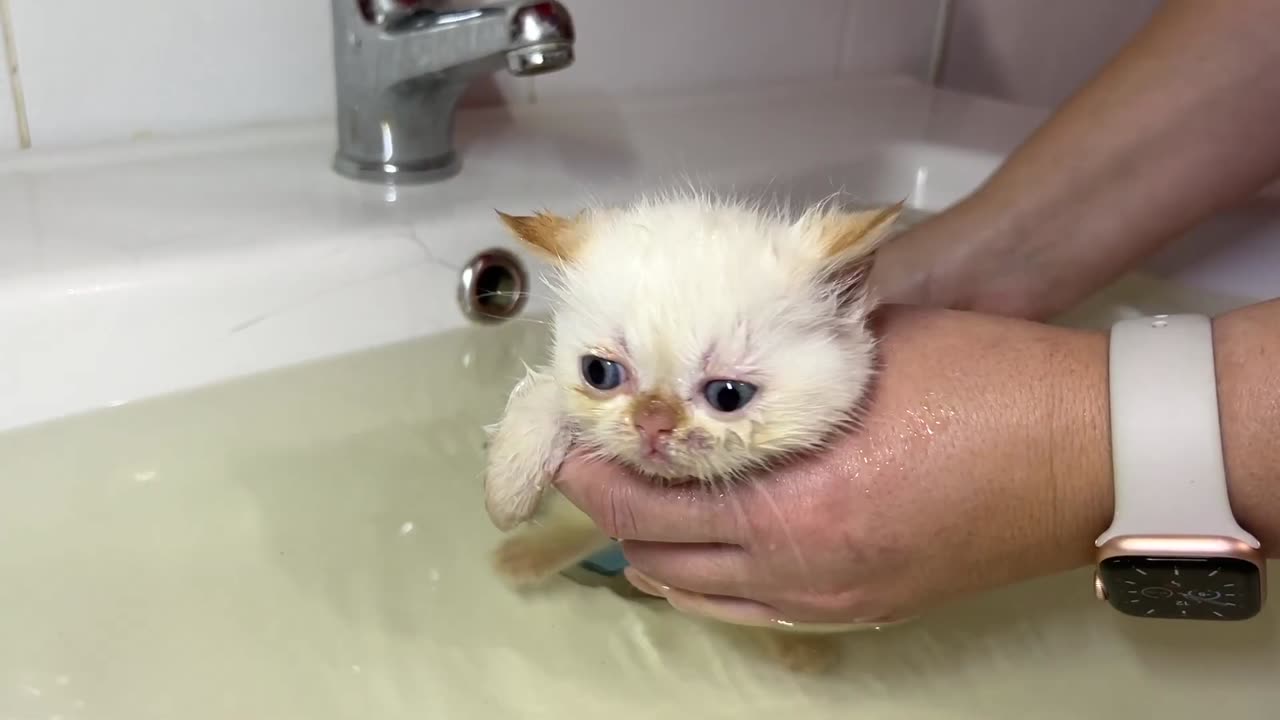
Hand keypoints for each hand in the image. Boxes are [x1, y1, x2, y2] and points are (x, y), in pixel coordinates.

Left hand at [552, 306, 1113, 625]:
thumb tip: (703, 363)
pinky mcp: (866, 608)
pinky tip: (704, 541)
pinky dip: (707, 578)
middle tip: (591, 464)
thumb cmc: (991, 385)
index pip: (643, 503)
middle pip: (655, 557)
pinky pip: (751, 610)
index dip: (588, 472)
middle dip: (609, 511)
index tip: (564, 440)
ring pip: (697, 596)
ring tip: (640, 499)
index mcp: (794, 502)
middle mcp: (801, 568)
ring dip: (655, 548)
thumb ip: (773, 369)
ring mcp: (833, 599)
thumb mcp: (864, 354)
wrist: (1093, 452)